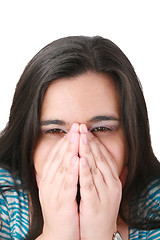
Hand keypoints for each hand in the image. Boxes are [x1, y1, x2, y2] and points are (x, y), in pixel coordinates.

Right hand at [36, 123, 79, 239]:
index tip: (74, 129)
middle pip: (59, 157)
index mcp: (49, 178)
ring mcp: (54, 192)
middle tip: (76, 126)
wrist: (59, 234)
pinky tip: (77, 159)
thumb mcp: (59, 188)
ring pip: (62, 167)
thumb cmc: (62, 209)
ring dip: (70, 151)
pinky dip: (71, 171)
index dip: (65, 141)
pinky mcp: (62, 202)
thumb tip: (66, 159)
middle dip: (69, 140)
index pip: (56, 155)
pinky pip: (67, 184)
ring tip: (76, 137)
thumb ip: (61, 174)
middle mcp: (49, 182)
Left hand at [79, 124, 121, 239]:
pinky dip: (85, 171)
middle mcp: (111, 184)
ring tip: (80, 137)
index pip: (104, 156)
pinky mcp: (95, 204)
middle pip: (99, 158)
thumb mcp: (104, 190)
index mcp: (112, 180)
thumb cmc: (99, 209)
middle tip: (81, 127)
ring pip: (95, 168)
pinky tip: (80, 159)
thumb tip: (104, 160)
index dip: (94, 142)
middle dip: (89, 141)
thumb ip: (104, 174)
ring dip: (87, 151)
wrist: (99, 236)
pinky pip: (89, 185)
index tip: (85, 130)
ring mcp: (105, 194)